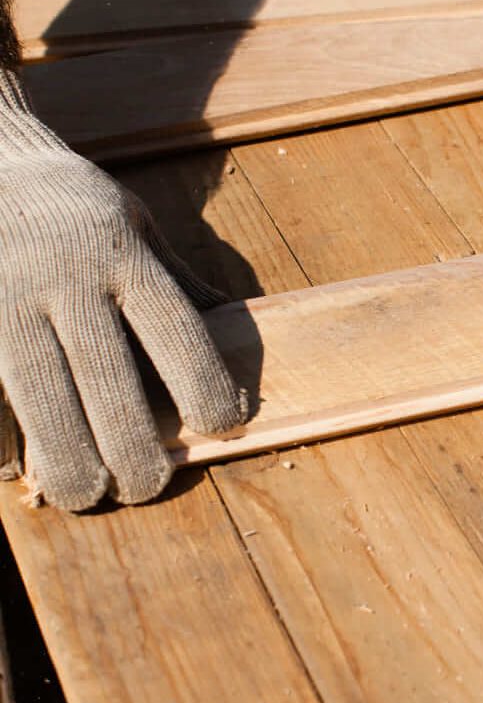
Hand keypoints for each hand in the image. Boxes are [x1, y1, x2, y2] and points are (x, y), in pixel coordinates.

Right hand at [0, 71, 245, 509]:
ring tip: (89, 493)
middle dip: (133, 448)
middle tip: (147, 485)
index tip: (224, 425)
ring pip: (42, 398)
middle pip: (108, 380)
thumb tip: (240, 339)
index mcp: (121, 254)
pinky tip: (21, 469)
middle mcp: (64, 277)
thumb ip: (180, 286)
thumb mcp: (139, 228)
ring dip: (70, 459)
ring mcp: (4, 299)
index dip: (204, 387)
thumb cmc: (76, 209)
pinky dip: (4, 439)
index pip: (175, 331)